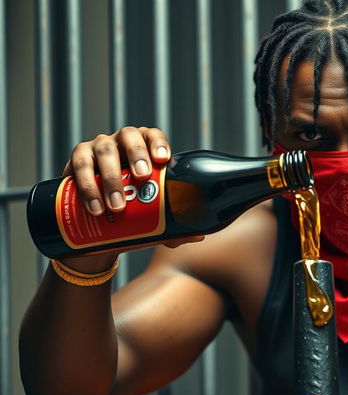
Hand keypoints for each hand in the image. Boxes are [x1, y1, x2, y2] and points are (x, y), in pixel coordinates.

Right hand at [61, 126, 202, 261]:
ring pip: (104, 151)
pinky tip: (95, 207)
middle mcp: (121, 143)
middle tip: (142, 178)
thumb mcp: (152, 216)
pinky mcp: (77, 160)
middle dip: (137, 155)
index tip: (163, 160)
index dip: (158, 143)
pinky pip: (80, 165)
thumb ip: (173, 224)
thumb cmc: (133, 210)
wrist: (98, 220)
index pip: (152, 135)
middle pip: (129, 137)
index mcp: (144, 149)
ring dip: (111, 178)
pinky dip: (87, 186)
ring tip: (117, 207)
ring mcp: (98, 149)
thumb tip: (198, 234)